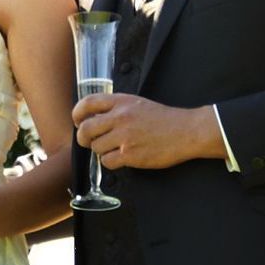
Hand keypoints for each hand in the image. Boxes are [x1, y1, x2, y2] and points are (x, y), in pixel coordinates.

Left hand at [72, 93, 223, 170]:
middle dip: (83, 138)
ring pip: (95, 147)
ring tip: (114, 148)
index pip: (87, 103)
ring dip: (101, 151)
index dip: (77, 113)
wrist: (188, 131)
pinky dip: (110, 162)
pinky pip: (107, 161)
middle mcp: (120, 117)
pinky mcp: (130, 154)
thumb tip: (94, 118)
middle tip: (88, 141)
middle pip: (85, 129)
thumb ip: (116, 108)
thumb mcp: (138, 104)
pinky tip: (121, 158)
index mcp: (121, 102)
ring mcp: (125, 136)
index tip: (77, 121)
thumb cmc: (164, 119)